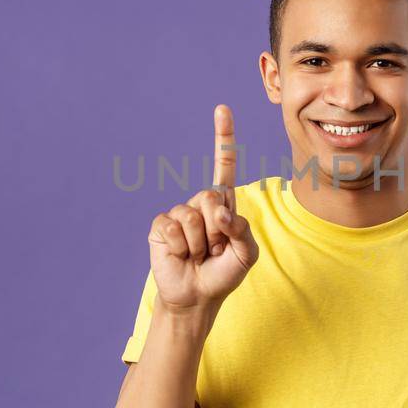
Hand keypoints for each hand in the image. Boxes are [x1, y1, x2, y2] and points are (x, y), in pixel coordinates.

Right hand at [146, 104, 258, 311]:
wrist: (197, 298)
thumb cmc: (224, 274)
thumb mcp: (246, 255)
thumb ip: (241, 231)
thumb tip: (220, 212)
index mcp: (223, 204)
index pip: (224, 165)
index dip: (223, 138)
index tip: (222, 109)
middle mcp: (200, 204)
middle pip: (211, 197)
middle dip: (217, 229)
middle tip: (214, 249)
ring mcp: (178, 214)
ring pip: (193, 216)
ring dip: (200, 243)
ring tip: (198, 255)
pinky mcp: (161, 227)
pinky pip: (173, 227)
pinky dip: (182, 247)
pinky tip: (181, 256)